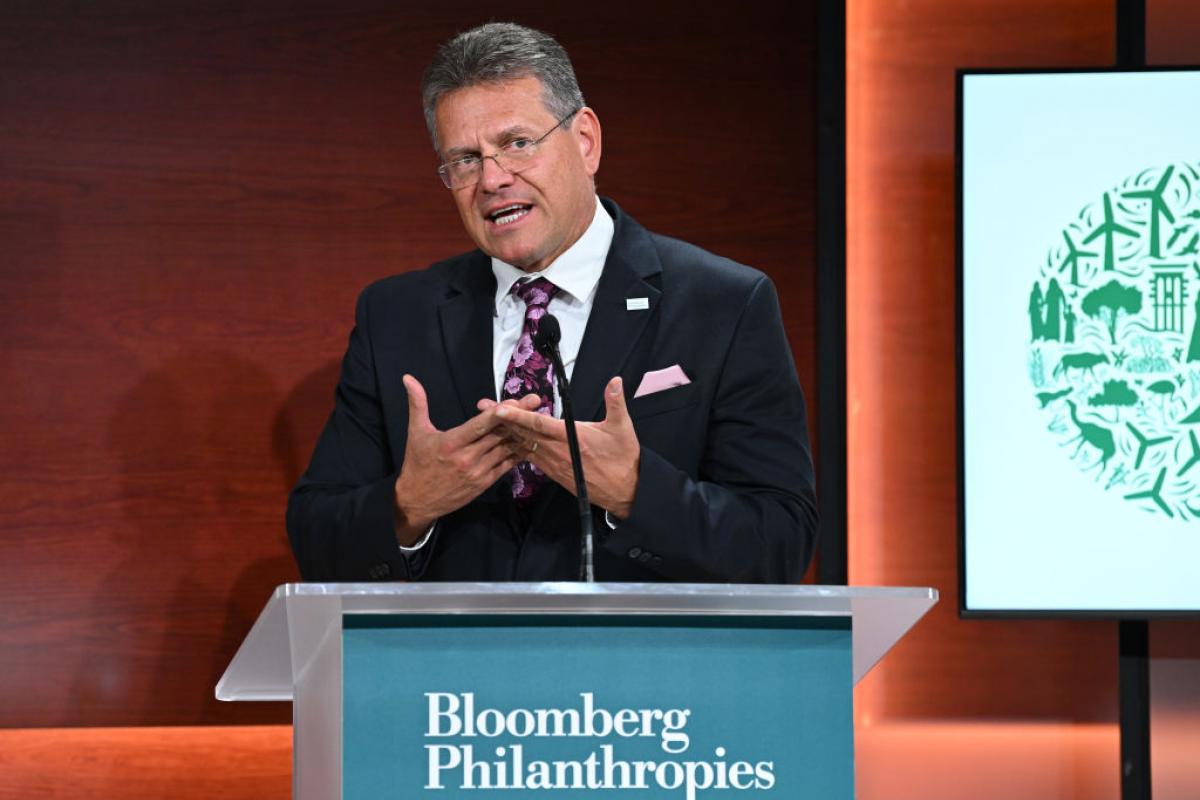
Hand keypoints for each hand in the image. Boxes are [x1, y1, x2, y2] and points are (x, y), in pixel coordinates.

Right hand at [393, 375, 538, 544]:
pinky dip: (517, 453)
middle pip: (498, 433)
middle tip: (535, 401)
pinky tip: (528, 442)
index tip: (516, 401)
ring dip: (521, 433)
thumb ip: (417, 403)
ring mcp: (478, 472)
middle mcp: (467, 457)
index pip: (481, 424)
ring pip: (505, 448)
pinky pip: (506, 465)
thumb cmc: (417, 464)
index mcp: (452, 442)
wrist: (417, 501)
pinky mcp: (484, 483)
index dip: (500, 412)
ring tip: (537, 419)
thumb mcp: (416, 432)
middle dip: (518, 416)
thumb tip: (408, 377)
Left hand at [487, 376, 639, 518]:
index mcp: (571, 438)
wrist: (624, 491)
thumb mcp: (622, 428)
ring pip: (525, 445)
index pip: (539, 424)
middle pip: (524, 433)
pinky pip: (531, 456)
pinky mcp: (553, 472)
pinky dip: (518, 446)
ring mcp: (553, 463)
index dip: (517, 416)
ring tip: (489, 421)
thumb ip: (616, 402)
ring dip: (507, 432)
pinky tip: (509, 439)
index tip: (499, 409)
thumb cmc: (623, 459)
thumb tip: (615, 380)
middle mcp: (557, 451)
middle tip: (483, 407)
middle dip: (503, 420)